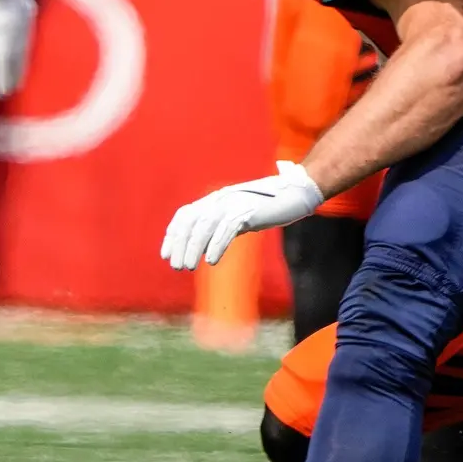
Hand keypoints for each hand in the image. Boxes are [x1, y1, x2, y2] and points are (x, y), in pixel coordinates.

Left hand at [161, 163, 324, 269]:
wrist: (296, 194)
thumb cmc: (269, 208)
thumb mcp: (240, 218)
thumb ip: (222, 228)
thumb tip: (204, 248)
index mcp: (216, 199)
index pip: (185, 214)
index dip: (173, 234)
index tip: (166, 255)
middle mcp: (221, 198)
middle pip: (191, 220)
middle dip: (180, 244)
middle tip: (177, 267)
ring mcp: (234, 202)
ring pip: (205, 224)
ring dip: (194, 247)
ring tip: (189, 267)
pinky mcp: (248, 209)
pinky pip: (227, 227)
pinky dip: (217, 244)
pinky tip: (212, 260)